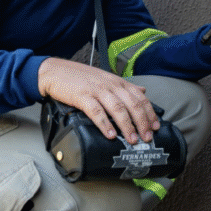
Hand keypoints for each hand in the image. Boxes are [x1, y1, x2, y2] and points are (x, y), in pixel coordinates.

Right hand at [37, 57, 159, 143]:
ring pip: (117, 108)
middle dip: (142, 122)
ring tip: (131, 139)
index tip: (155, 127)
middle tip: (146, 137)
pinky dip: (105, 124)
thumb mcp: (105, 78)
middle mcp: (110, 85)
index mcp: (117, 82)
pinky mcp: (82, 96)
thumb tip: (143, 91)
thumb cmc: (79, 77)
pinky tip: (111, 134)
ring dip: (127, 126)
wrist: (54, 71)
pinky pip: (97, 111)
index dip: (149, 113)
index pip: (139, 97)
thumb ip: (124, 86)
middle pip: (132, 104)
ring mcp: (96, 90)